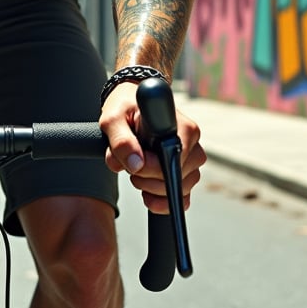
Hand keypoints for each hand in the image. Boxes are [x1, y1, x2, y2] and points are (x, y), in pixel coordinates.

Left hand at [100, 81, 205, 213]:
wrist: (129, 106)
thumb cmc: (124, 109)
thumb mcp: (113, 119)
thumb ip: (120, 141)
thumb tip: (135, 165)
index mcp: (182, 126)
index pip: (174, 160)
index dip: (150, 168)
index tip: (134, 163)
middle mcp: (192, 142)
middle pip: (176, 178)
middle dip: (147, 179)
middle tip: (129, 166)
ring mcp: (192, 159)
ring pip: (179, 190)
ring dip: (152, 189)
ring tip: (136, 172)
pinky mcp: (186, 172)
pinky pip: (182, 197)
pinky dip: (163, 201)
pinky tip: (147, 192)